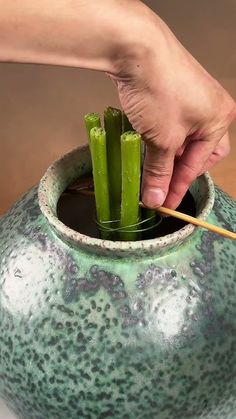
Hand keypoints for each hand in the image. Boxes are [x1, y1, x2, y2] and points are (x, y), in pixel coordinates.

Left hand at [110, 2, 235, 208]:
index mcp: (218, 120)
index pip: (199, 164)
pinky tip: (144, 145)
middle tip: (162, 182)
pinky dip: (159, 138)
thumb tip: (156, 198)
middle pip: (198, 151)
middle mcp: (210, 107)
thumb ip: (159, 172)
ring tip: (148, 166)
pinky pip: (170, 123)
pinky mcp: (173, 91)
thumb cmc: (159, 90)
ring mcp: (191, 97)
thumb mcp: (161, 140)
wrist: (136, 48)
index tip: (164, 203)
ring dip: (165, 154)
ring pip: (181, 137)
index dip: (179, 187)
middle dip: (179, 169)